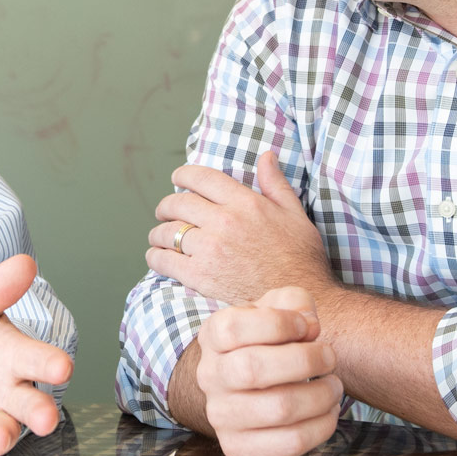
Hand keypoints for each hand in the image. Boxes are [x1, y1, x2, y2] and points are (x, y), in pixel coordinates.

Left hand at [0, 254, 75, 455]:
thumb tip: (23, 261)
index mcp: (13, 357)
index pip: (37, 358)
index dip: (50, 362)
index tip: (62, 366)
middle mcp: (7, 393)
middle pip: (30, 403)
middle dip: (39, 411)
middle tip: (45, 418)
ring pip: (1, 430)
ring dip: (2, 435)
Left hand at [147, 153, 331, 304]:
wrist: (295, 299)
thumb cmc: (300, 259)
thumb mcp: (295, 215)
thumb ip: (276, 184)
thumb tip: (266, 156)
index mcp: (245, 203)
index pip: (202, 178)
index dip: (183, 174)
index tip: (177, 177)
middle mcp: (225, 221)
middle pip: (178, 203)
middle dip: (166, 206)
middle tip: (164, 211)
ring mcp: (211, 249)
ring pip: (169, 232)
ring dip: (159, 233)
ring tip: (159, 237)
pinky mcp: (201, 276)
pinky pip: (165, 260)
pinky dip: (156, 256)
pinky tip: (157, 256)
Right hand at [193, 287, 340, 455]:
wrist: (251, 386)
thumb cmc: (271, 341)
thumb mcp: (279, 309)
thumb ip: (295, 302)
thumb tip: (309, 326)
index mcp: (213, 336)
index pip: (234, 328)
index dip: (279, 323)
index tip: (308, 327)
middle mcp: (209, 376)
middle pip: (253, 369)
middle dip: (306, 360)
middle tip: (330, 357)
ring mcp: (220, 416)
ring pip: (278, 409)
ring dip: (320, 395)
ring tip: (333, 386)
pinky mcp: (238, 449)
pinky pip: (288, 444)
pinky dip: (320, 427)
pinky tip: (327, 412)